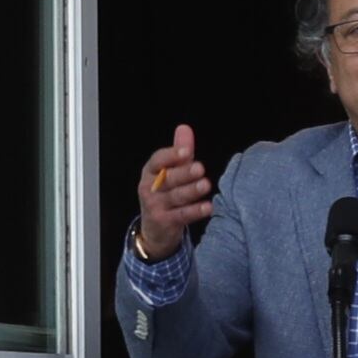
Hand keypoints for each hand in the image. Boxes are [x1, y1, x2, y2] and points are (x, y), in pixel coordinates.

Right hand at [134, 124, 210, 258]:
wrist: (155, 230)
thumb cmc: (165, 194)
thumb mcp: (170, 171)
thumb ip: (179, 151)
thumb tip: (184, 128)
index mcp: (150, 171)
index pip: (158, 160)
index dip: (171, 155)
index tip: (187, 152)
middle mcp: (149, 187)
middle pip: (167, 178)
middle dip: (184, 173)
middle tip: (200, 168)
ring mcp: (155, 205)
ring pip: (175, 196)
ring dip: (191, 191)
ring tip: (206, 185)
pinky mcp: (163, 222)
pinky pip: (181, 215)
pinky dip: (195, 211)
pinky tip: (208, 207)